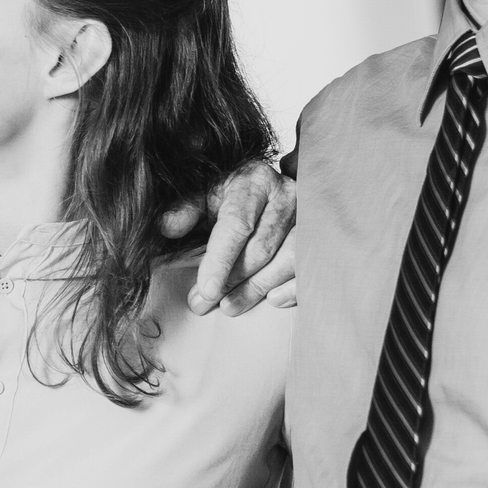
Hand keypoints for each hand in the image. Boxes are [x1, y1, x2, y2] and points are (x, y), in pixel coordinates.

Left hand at [165, 159, 297, 316]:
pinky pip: (312, 266)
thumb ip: (184, 210)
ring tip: (229, 307)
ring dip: (258, 288)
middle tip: (203, 304)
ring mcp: (309, 216)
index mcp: (254, 181)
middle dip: (232, 281)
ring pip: (288, 260)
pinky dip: (294, 288)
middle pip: (261, 248)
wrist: (262, 185)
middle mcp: (286, 195)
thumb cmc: (227, 194)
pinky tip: (272, 300)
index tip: (206, 290)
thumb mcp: (202, 195)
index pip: (237, 224)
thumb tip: (166, 227)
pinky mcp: (322, 235)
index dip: (221, 260)